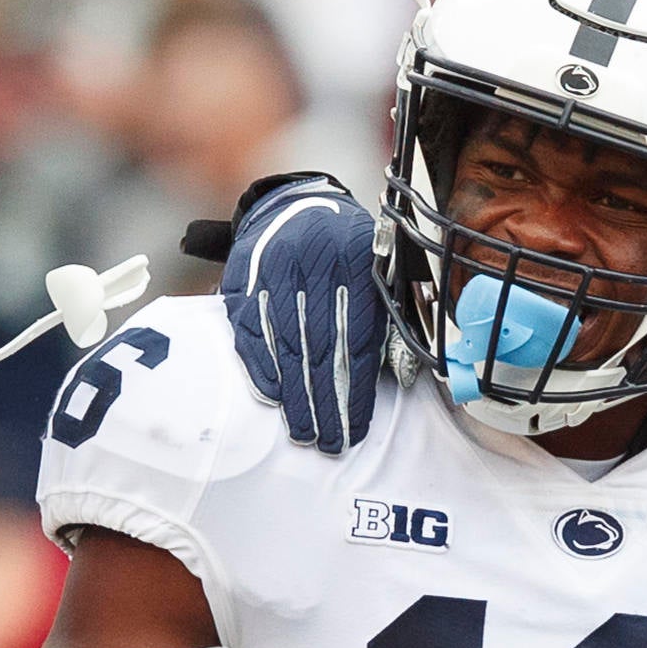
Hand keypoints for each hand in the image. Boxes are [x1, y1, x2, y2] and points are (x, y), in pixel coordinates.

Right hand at [219, 174, 386, 454]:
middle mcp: (314, 265)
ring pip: (285, 343)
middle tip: (329, 442)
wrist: (296, 205)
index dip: (354, 391)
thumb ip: (385, 318)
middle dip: (324, 404)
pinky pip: (250, 330)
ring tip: (304, 431)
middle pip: (319, 349)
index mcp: (356, 263)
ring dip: (294, 395)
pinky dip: (261, 366)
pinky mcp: (243, 279)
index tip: (354, 428)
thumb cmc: (346, 251)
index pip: (357, 340)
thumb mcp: (376, 270)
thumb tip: (403, 378)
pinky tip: (272, 395)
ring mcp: (274, 271)